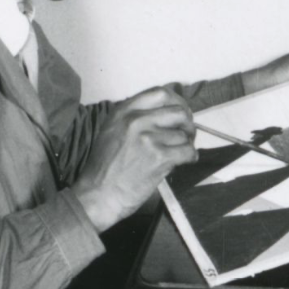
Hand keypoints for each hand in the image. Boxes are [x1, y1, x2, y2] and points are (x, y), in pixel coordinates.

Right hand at [73, 87, 196, 232]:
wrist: (98, 195)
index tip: (180, 112)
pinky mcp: (159, 157)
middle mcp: (136, 120)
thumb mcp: (111, 131)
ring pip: (183, 134)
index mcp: (123, 111)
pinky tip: (186, 160)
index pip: (160, 93)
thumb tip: (164, 114)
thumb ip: (133, 117)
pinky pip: (187, 151)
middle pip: (178, 111)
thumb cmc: (103, 167)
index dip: (176, 102)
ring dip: (187, 143)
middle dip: (187, 123)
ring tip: (180, 152)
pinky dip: (190, 156)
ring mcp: (149, 138)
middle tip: (187, 133)